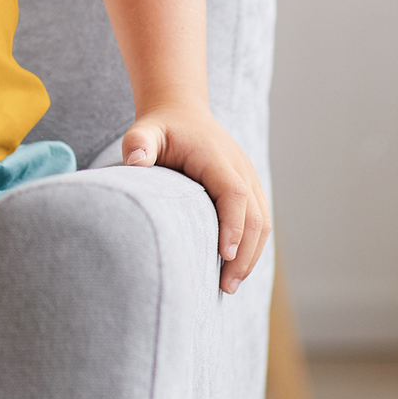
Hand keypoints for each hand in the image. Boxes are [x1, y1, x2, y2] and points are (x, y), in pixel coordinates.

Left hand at [121, 105, 271, 294]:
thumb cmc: (161, 127)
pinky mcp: (248, 189)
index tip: (224, 255)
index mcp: (218, 157)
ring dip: (251, 255)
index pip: (234, 194)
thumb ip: (138, 143)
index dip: (233, 225)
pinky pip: (258, 220)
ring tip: (230, 286)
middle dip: (245, 254)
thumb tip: (135, 162)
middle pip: (256, 215)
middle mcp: (240, 168)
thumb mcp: (145, 131)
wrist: (181, 111)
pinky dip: (251, 246)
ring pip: (262, 222)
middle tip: (226, 287)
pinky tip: (234, 268)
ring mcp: (248, 179)